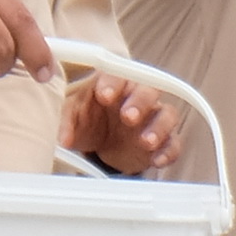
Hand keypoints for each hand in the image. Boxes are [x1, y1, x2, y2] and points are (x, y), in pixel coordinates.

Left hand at [62, 72, 178, 175]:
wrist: (100, 143)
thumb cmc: (88, 119)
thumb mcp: (72, 116)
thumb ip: (66, 122)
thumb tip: (63, 138)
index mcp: (115, 84)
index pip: (119, 75)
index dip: (114, 83)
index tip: (104, 95)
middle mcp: (138, 97)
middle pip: (150, 90)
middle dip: (140, 102)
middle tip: (127, 116)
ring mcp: (152, 119)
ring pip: (167, 114)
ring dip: (158, 127)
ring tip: (146, 141)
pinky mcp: (162, 141)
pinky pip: (173, 143)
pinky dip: (168, 152)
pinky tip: (157, 160)